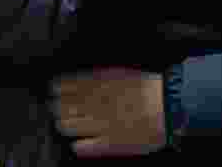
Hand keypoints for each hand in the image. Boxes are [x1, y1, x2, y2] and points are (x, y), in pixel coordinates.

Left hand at [50, 67, 165, 157]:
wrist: (167, 107)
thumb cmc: (147, 89)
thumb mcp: (119, 74)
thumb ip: (96, 78)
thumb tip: (75, 82)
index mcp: (96, 85)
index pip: (65, 87)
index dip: (59, 89)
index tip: (54, 89)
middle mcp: (94, 104)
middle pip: (63, 106)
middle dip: (58, 106)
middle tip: (55, 106)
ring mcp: (100, 124)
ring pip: (69, 125)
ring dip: (64, 123)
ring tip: (63, 122)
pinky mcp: (110, 143)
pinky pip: (85, 147)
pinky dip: (79, 146)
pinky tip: (77, 144)